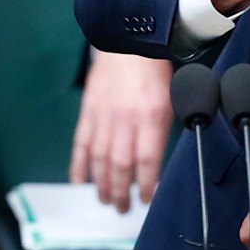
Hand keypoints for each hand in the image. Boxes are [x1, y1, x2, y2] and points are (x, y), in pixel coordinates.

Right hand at [70, 50, 173, 211]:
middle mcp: (126, 118)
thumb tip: (160, 160)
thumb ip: (164, 129)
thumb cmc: (154, 71)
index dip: (147, 184)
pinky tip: (80, 181)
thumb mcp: (171, 97)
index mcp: (151, 115)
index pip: (148, 159)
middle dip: (122, 192)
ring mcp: (104, 115)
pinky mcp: (88, 110)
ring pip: (100, 159)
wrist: (129, 42)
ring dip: (102, 184)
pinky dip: (79, 165)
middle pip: (121, 165)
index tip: (148, 198)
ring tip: (106, 200)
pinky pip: (81, 143)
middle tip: (123, 208)